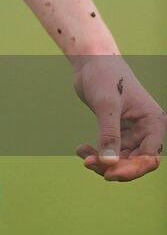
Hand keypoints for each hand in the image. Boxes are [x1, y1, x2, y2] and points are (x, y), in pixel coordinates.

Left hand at [73, 55, 164, 180]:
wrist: (90, 60)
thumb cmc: (104, 75)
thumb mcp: (106, 104)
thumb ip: (109, 134)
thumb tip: (109, 164)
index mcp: (154, 122)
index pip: (149, 158)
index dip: (132, 170)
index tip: (109, 174)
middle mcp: (147, 130)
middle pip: (135, 162)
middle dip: (113, 167)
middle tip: (88, 164)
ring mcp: (132, 132)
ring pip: (121, 160)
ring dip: (102, 161)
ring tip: (82, 154)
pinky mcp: (118, 131)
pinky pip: (110, 151)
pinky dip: (96, 153)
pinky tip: (80, 149)